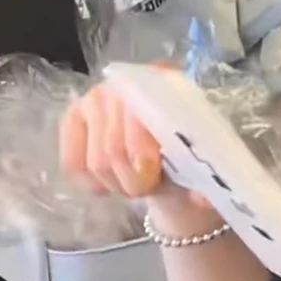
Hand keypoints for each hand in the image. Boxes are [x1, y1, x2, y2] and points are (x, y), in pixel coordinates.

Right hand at [59, 84, 220, 232]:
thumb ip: (206, 179)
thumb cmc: (185, 160)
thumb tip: (204, 198)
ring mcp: (96, 97)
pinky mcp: (74, 116)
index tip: (157, 177)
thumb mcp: (201, 168)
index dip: (147, 161)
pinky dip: (94, 183)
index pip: (141, 126)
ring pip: (96, 162)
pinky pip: (74, 164)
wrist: (169, 167)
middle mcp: (127, 83)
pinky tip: (111, 181)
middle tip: (148, 184)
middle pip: (115, 150)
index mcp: (168, 83)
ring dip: (117, 183)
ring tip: (134, 181)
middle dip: (133, 181)